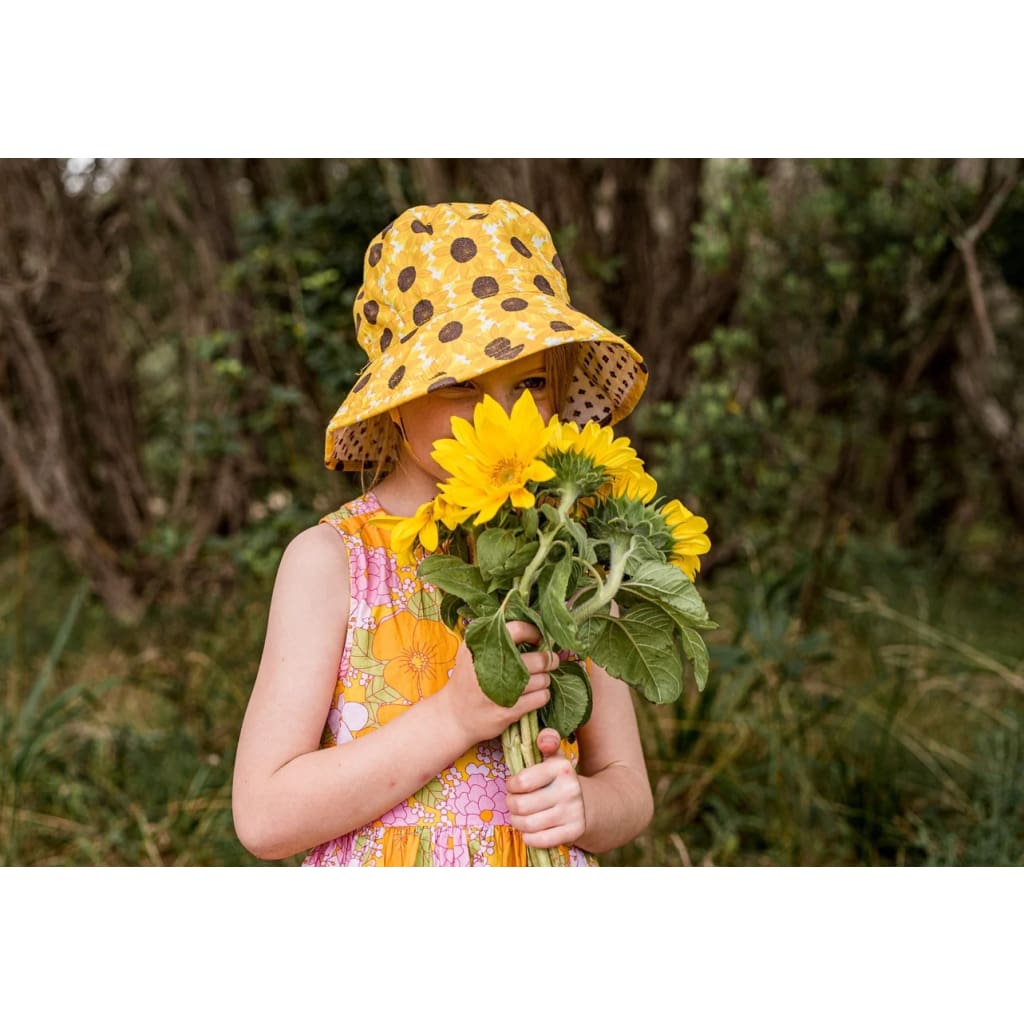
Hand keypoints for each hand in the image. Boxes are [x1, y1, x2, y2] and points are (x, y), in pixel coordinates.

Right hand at [439, 621, 555, 747]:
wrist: (453, 715)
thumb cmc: (468, 680)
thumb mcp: (472, 652)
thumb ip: (495, 637)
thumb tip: (530, 623)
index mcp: (481, 645)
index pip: (519, 629)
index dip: (536, 632)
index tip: (540, 638)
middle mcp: (490, 665)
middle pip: (537, 658)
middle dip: (548, 660)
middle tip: (550, 661)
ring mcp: (499, 690)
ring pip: (542, 679)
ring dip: (546, 679)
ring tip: (539, 679)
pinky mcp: (507, 711)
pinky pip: (540, 698)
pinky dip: (543, 695)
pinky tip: (536, 694)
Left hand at [505, 728, 586, 848]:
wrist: (588, 803)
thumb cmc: (559, 780)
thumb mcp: (554, 758)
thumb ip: (547, 741)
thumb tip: (544, 740)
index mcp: (561, 768)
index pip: (522, 782)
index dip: (511, 786)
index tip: (514, 785)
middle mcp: (569, 790)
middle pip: (521, 805)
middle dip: (511, 805)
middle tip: (513, 802)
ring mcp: (573, 812)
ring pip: (528, 824)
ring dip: (517, 822)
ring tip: (519, 816)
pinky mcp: (574, 831)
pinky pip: (540, 840)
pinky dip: (529, 838)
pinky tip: (529, 831)